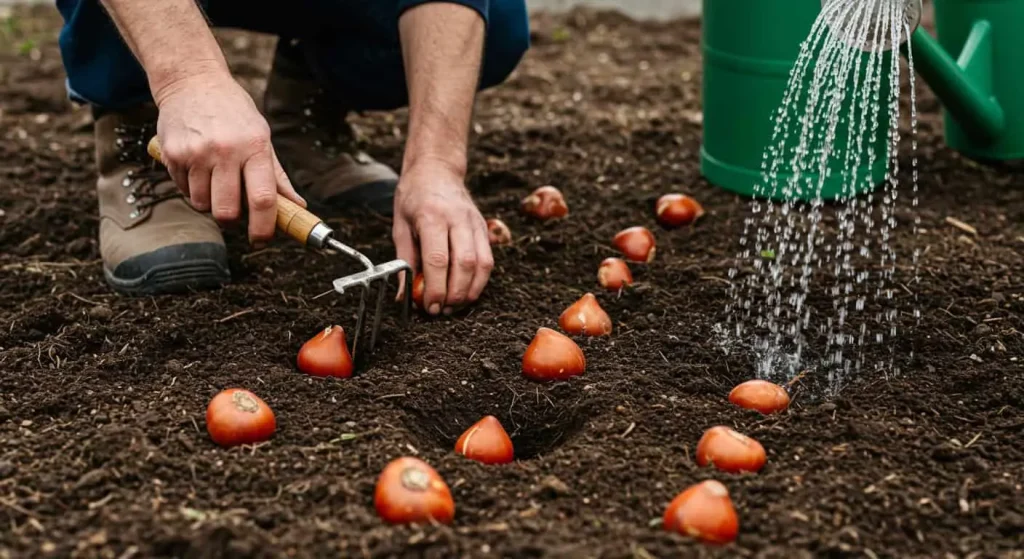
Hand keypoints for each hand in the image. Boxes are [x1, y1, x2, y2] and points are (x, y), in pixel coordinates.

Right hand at [153, 68, 304, 244]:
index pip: (263, 198)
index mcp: (255, 147)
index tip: (262, 238)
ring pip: (202, 204)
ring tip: (215, 179)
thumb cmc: (233, 112)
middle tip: (234, 211)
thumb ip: (277, 175)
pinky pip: (183, 189)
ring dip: (209, 202)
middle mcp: (225, 150)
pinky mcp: (172, 153)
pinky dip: (192, 187)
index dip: (263, 227)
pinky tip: (197, 166)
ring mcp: (196, 153)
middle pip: (227, 211)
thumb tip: (297, 206)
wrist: (192, 80)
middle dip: (231, 220)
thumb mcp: (262, 136)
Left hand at [392, 161, 492, 314]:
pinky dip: (480, 281)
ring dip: (470, 291)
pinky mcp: (483, 228)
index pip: (437, 259)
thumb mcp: (400, 227)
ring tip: (455, 305)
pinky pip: (488, 260)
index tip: (429, 306)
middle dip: (454, 294)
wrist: (436, 169)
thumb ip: (404, 262)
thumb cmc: (414, 197)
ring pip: (482, 264)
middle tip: (442, 310)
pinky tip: (467, 291)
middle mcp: (457, 218)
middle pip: (464, 264)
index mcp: (431, 216)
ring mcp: (474, 223)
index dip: (435, 288)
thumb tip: (404, 296)